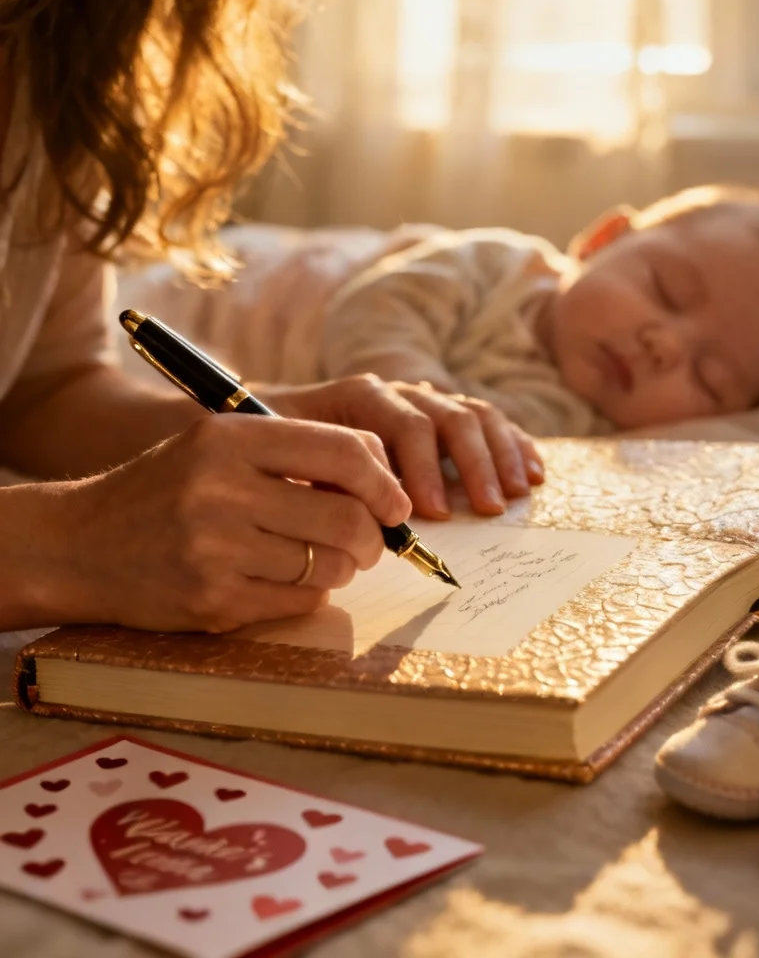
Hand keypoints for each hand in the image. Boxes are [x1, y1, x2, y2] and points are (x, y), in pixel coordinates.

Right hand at [15, 414, 410, 632]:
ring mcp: (216, 550)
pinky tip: (287, 580)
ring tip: (321, 558)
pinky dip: (311, 593)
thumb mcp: (220, 445)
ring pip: (331, 564)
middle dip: (373, 537)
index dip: (385, 481)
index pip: (343, 451)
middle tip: (369, 543)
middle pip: (347, 517)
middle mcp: (222, 490)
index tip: (396, 503)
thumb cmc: (166, 489)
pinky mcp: (214, 602)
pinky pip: (302, 600)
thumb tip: (384, 479)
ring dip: (343, 567)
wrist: (79, 545)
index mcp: (230, 438)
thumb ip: (295, 451)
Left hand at [262, 374, 544, 518]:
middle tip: (487, 508)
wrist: (278, 420)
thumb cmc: (285, 449)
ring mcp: (429, 400)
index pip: (406, 424)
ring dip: (501, 456)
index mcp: (362, 396)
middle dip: (472, 465)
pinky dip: (515, 447)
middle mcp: (402, 391)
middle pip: (451, 416)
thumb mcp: (292, 460)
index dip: (422, 468)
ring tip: (516, 495)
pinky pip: (492, 423)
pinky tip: (533, 476)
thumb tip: (367, 511)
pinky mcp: (449, 416)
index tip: (431, 511)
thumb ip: (325, 478)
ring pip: (477, 416)